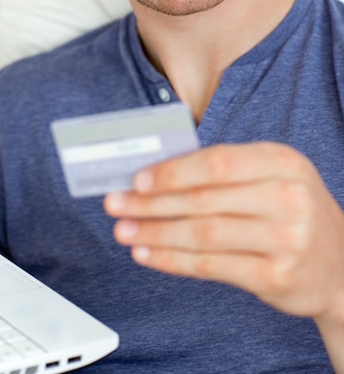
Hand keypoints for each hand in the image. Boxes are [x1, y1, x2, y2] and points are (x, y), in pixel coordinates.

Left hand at [104, 142, 343, 321]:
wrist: (340, 265)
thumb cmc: (291, 211)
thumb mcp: (271, 177)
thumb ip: (222, 173)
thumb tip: (155, 175)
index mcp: (282, 161)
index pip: (216, 162)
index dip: (172, 172)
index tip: (136, 178)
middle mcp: (288, 197)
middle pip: (204, 198)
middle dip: (152, 202)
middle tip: (117, 204)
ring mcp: (286, 239)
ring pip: (203, 234)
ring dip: (156, 232)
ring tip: (125, 231)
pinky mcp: (276, 276)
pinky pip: (211, 266)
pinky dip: (173, 260)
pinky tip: (149, 254)